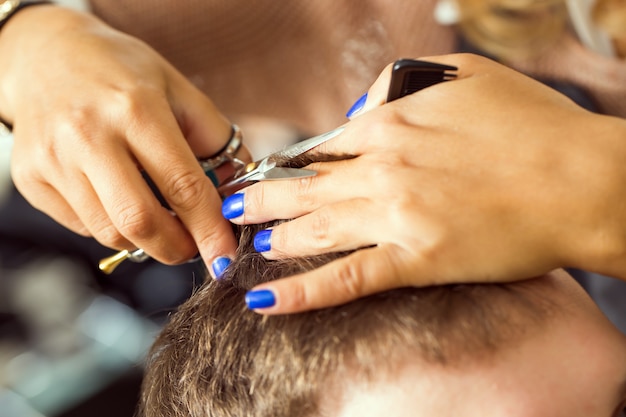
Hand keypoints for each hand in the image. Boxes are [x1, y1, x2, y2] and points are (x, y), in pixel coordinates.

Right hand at [0, 6, 245, 266]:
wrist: (47, 55)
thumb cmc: (121, 72)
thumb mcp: (178, 89)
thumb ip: (215, 137)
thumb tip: (240, 188)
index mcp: (136, 109)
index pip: (182, 185)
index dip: (209, 229)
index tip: (226, 255)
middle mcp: (89, 134)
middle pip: (139, 220)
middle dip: (176, 248)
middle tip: (193, 247)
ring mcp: (53, 159)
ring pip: (109, 232)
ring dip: (145, 241)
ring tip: (160, 221)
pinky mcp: (30, 178)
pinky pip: (81, 226)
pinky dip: (111, 227)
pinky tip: (120, 202)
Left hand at [227, 53, 625, 312]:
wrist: (583, 179)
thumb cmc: (533, 124)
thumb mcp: (465, 74)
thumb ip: (401, 81)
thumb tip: (359, 109)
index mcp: (391, 122)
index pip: (320, 147)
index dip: (289, 164)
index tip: (268, 175)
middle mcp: (381, 168)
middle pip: (302, 187)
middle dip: (259, 200)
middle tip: (230, 209)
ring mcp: (395, 215)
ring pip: (313, 229)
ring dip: (272, 238)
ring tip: (245, 246)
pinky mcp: (416, 259)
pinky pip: (346, 279)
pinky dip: (302, 292)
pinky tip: (265, 301)